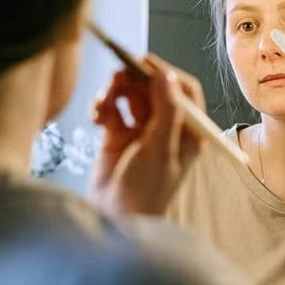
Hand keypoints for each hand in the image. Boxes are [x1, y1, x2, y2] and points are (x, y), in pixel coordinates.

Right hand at [88, 53, 204, 216]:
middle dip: (135, 80)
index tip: (144, 62)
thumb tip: (166, 74)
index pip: (184, 91)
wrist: (112, 222)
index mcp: (188, 132)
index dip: (166, 73)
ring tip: (102, 102)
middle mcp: (167, 128)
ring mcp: (141, 131)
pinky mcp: (117, 135)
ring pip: (130, 95)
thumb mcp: (160, 150)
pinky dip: (102, 106)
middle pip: (153, 89)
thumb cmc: (145, 192)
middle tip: (117, 76)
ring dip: (115, 92)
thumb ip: (166, 111)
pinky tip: (96, 117)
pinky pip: (111, 108)